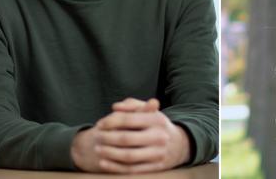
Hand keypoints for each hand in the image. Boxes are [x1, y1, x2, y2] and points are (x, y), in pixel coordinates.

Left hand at [70, 98, 191, 172]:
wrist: (179, 145)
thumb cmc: (156, 125)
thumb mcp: (148, 111)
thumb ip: (131, 105)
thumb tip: (115, 107)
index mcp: (156, 119)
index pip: (128, 119)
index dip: (110, 121)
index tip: (100, 124)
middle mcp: (159, 136)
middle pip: (126, 138)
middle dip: (107, 138)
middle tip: (97, 136)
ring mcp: (158, 153)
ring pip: (128, 156)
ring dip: (109, 153)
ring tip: (98, 149)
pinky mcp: (156, 167)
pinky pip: (132, 169)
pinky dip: (115, 167)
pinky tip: (104, 163)